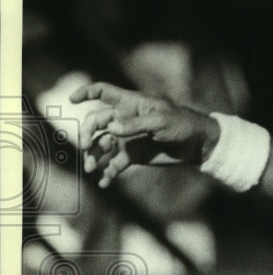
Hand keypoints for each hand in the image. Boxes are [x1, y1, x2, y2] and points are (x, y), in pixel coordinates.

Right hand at [69, 82, 219, 187]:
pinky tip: (104, 182)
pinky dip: (108, 173)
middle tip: (86, 147)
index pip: (104, 92)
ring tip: (92, 168)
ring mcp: (127, 138)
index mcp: (131, 104)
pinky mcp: (133, 155)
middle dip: (87, 133)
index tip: (73, 99)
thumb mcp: (161, 121)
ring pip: (101, 145)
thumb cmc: (183, 124)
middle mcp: (124, 120)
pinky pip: (115, 164)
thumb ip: (135, 124)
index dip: (87, 93)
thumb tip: (110, 128)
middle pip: (96, 123)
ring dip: (93, 156)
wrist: (198, 145)